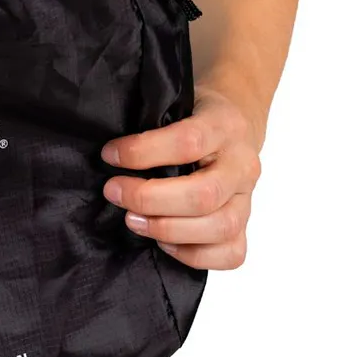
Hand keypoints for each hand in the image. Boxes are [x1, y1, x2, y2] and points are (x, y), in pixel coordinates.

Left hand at [100, 85, 262, 269]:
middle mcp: (242, 165)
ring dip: (167, 229)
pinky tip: (163, 242)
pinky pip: (231, 253)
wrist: (235, 124)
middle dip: (149, 199)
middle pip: (203, 195)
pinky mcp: (244, 225)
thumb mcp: (176, 100)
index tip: (109, 155)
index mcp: (224, 126)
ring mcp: (247, 198)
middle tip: (114, 192)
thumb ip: (152, 120)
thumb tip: (110, 150)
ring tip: (132, 220)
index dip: (143, 152)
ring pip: (219, 227)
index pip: (188, 142)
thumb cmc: (195, 113)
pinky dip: (194, 255)